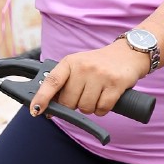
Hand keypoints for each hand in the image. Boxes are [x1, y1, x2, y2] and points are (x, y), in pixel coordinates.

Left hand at [30, 39, 149, 118]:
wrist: (129, 53)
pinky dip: (102, 109)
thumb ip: (64, 83)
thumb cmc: (99, 64)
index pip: (52, 82)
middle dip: (75, 105)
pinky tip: (106, 99)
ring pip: (86, 108)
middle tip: (84, 96)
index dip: (42, 98)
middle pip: (69, 102)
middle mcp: (83, 67)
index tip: (35, 110)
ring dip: (90, 108)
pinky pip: (102, 109)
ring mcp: (100, 75)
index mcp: (70, 62)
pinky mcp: (115, 84)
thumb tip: (48, 107)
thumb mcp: (78, 66)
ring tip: (97, 95)